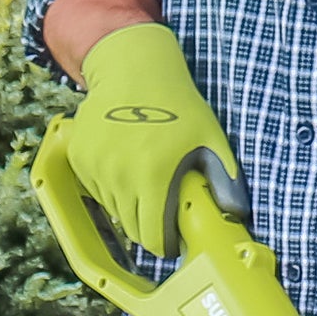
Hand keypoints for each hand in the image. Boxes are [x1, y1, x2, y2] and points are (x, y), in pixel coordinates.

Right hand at [61, 23, 242, 255]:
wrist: (133, 70)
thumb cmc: (178, 106)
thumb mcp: (210, 139)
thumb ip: (225, 179)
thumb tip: (237, 212)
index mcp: (153, 176)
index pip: (152, 235)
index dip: (164, 245)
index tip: (171, 243)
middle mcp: (119, 175)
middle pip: (131, 228)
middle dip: (148, 230)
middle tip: (162, 219)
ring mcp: (95, 166)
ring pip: (112, 210)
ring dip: (129, 209)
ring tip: (147, 190)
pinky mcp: (79, 157)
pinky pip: (96, 189)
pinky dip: (111, 190)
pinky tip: (128, 173)